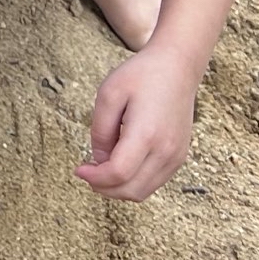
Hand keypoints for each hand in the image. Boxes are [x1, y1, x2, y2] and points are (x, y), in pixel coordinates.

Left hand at [75, 48, 202, 201]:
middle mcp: (166, 151)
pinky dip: (134, 182)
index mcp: (146, 134)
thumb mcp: (109, 94)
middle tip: (87, 172)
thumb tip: (98, 159)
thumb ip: (100, 130)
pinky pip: (154, 182)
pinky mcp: (179, 156)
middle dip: (104, 188)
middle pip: (131, 190)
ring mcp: (176, 156)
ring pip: (143, 192)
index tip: (79, 169)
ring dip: (118, 188)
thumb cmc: (142, 76)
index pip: (118, 173)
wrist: (177, 67)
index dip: (94, 178)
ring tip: (101, 169)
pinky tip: (120, 164)